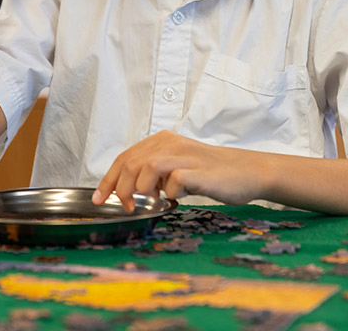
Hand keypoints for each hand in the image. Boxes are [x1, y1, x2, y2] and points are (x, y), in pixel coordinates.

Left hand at [92, 131, 269, 211]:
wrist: (247, 171)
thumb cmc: (210, 172)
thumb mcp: (176, 165)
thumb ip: (154, 172)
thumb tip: (129, 189)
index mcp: (161, 140)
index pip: (124, 158)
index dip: (108, 179)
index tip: (99, 199)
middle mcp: (170, 144)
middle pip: (130, 163)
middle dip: (120, 189)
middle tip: (126, 207)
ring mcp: (185, 156)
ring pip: (147, 168)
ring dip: (142, 190)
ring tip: (151, 200)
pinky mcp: (199, 172)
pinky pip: (173, 183)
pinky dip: (170, 194)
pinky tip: (178, 197)